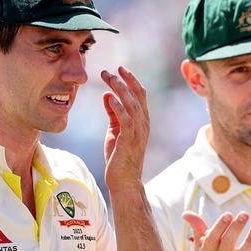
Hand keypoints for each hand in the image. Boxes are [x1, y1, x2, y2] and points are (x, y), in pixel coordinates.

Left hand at [101, 67, 148, 191]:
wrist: (124, 181)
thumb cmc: (119, 157)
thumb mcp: (115, 131)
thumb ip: (114, 114)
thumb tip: (107, 96)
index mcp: (142, 121)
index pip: (140, 95)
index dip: (131, 80)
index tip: (119, 69)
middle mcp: (143, 124)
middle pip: (138, 96)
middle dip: (124, 80)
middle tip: (110, 70)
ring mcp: (138, 132)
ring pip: (132, 104)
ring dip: (120, 89)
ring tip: (108, 78)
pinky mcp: (130, 141)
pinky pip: (126, 120)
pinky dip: (118, 107)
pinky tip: (108, 97)